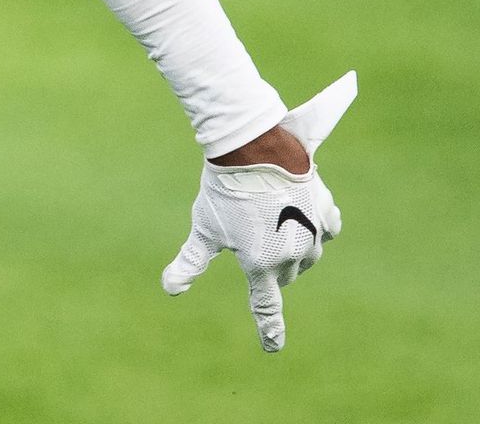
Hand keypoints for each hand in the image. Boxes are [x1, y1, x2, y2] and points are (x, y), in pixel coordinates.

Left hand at [162, 71, 356, 350]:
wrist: (253, 149)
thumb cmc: (222, 190)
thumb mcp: (204, 228)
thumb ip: (190, 262)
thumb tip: (170, 290)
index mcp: (261, 264)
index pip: (265, 306)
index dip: (269, 329)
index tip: (272, 347)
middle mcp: (292, 255)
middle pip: (285, 274)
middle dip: (272, 266)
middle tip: (252, 237)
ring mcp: (314, 234)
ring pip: (306, 255)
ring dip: (293, 249)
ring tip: (272, 222)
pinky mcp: (325, 211)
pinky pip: (326, 230)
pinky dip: (315, 228)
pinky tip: (302, 217)